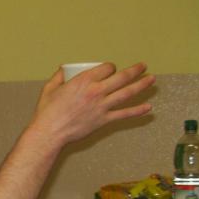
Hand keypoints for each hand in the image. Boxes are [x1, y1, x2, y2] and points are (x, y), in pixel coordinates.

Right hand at [29, 62, 154, 148]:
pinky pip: (124, 114)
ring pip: (126, 93)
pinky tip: (148, 108)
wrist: (50, 132)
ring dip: (141, 85)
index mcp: (83, 81)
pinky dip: (137, 111)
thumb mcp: (49, 89)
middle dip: (134, 70)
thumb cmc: (47, 112)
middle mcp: (96, 91)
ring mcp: (101, 106)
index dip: (110, 67)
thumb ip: (58, 77)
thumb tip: (63, 70)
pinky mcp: (103, 120)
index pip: (106, 68)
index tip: (110, 69)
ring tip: (151, 79)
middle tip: (142, 66)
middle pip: (121, 77)